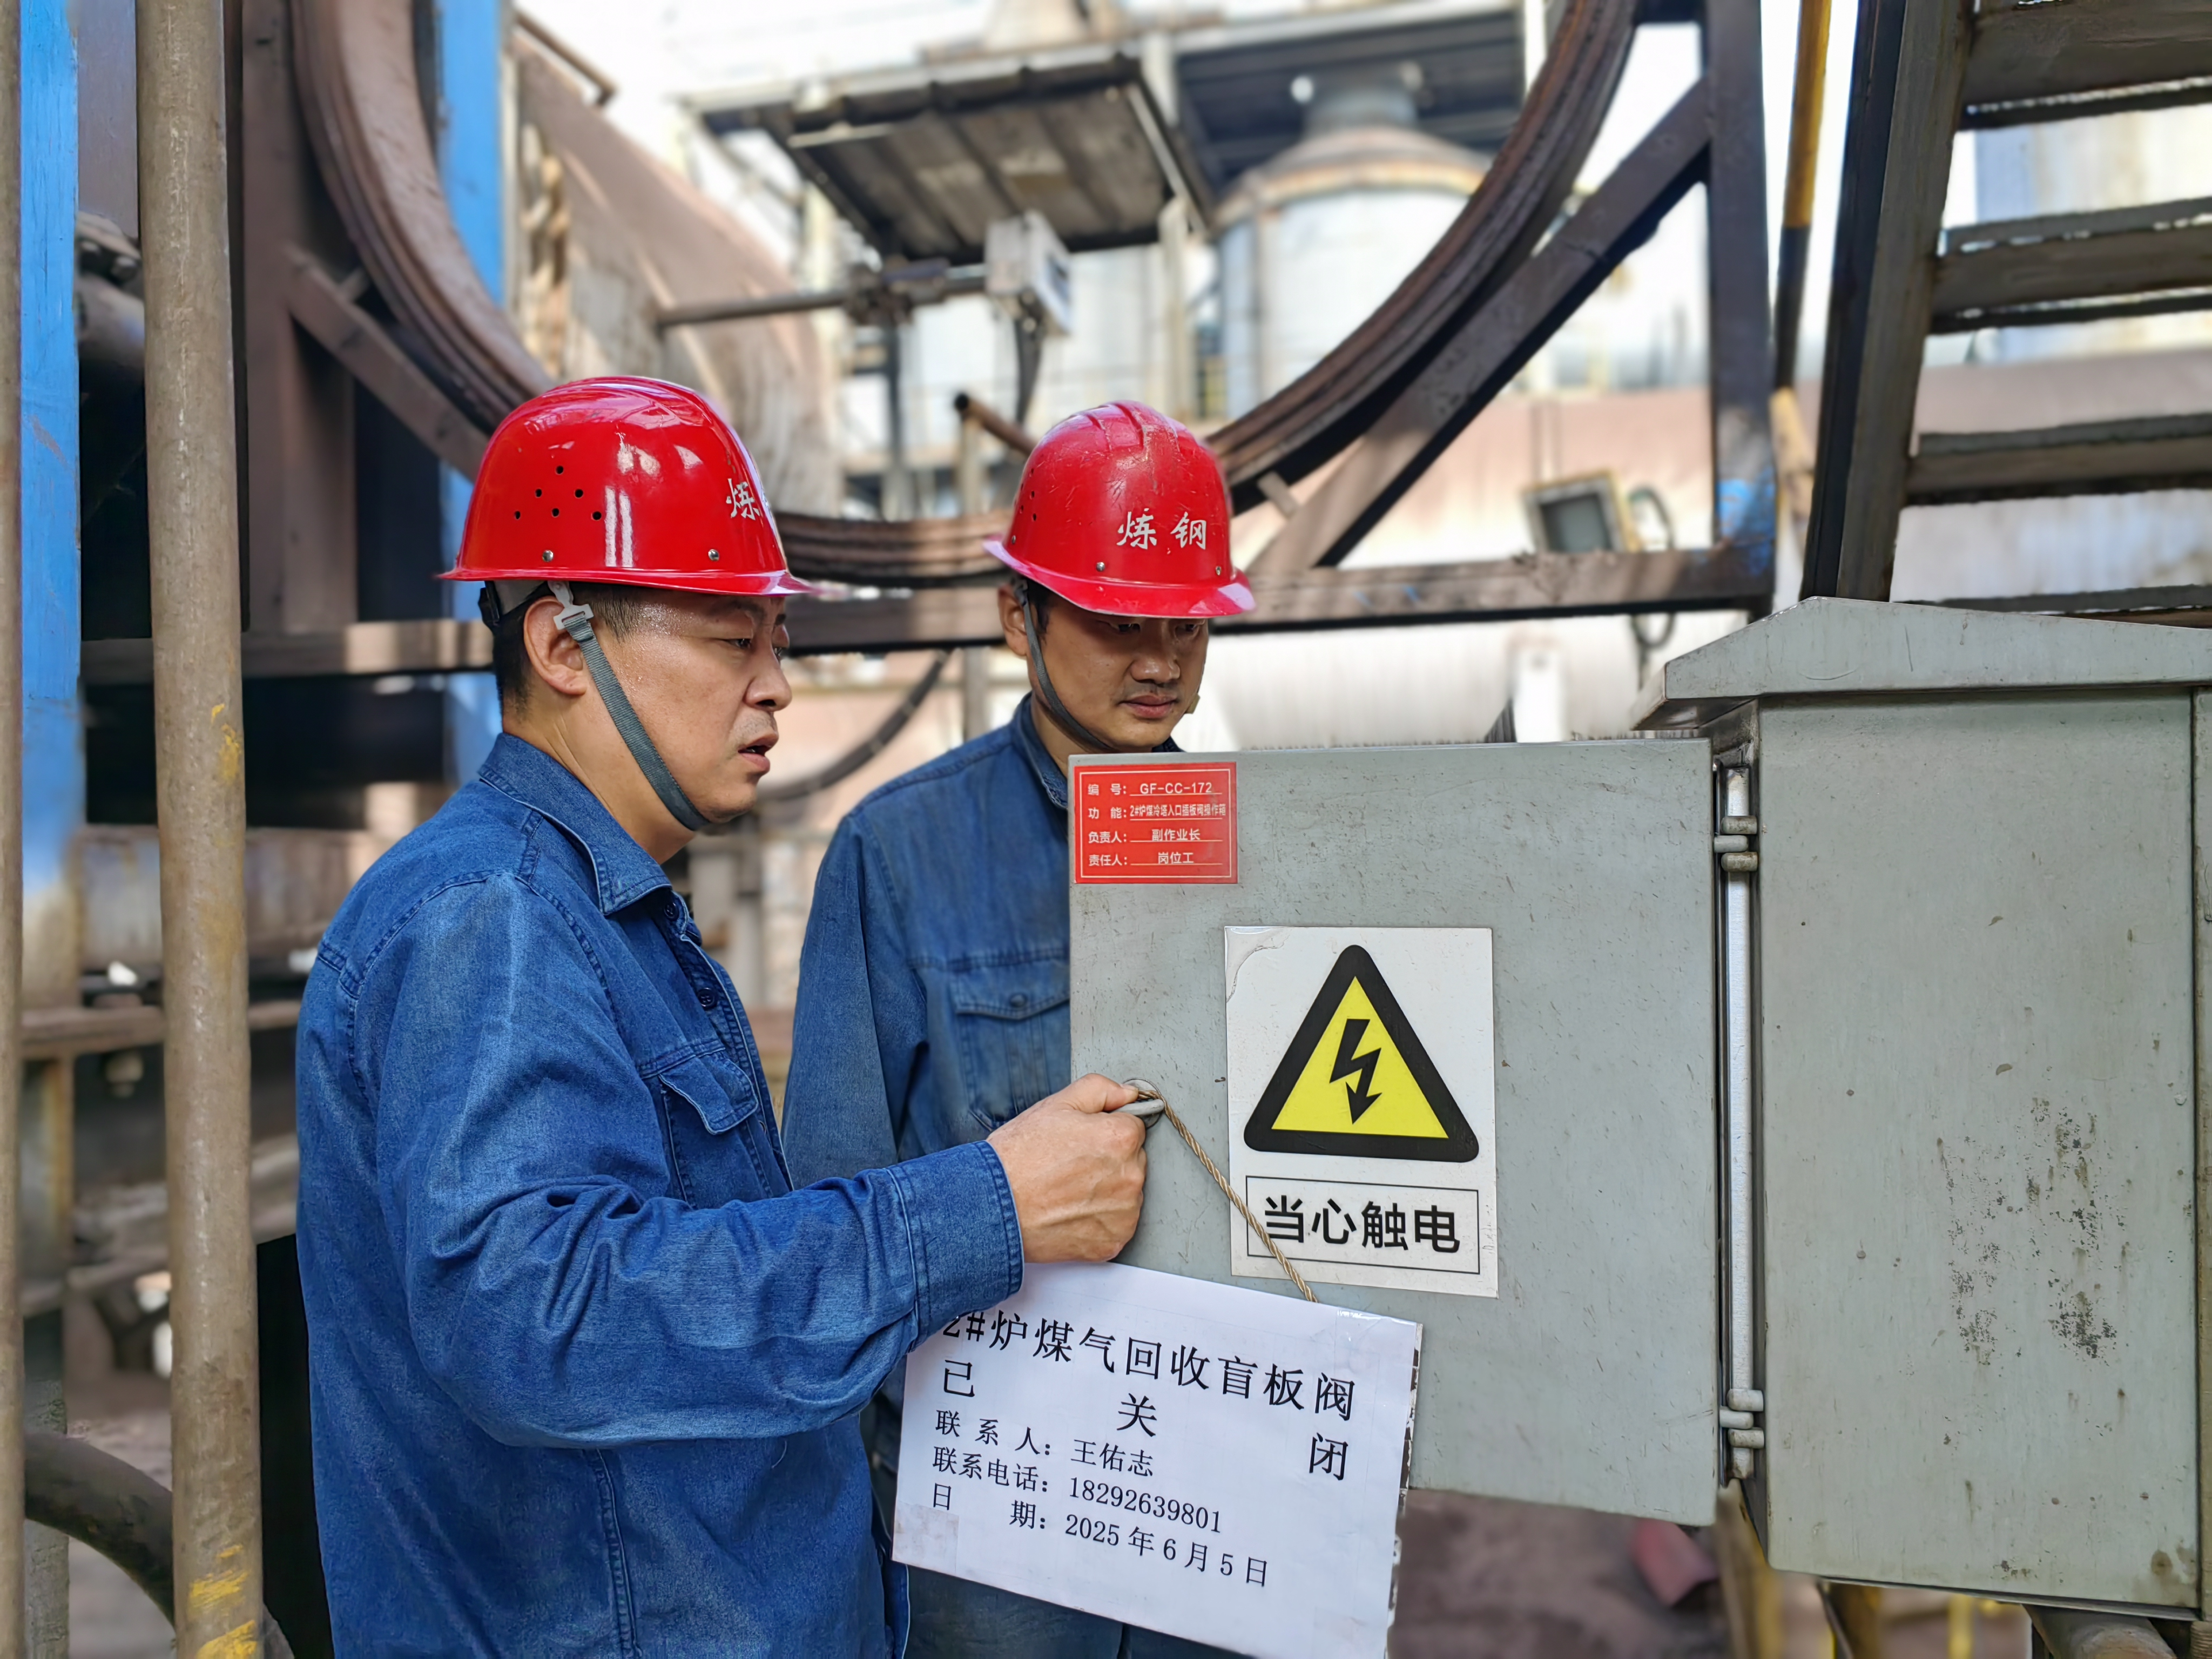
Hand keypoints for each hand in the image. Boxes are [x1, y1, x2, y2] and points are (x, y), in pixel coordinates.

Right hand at [988, 1074, 1147, 1262]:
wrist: (992, 1205)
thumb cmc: (1018, 1157)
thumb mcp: (1056, 1105)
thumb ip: (1101, 1090)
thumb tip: (1128, 1094)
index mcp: (1120, 1138)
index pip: (1133, 1128)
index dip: (1105, 1132)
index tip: (1082, 1142)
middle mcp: (1130, 1177)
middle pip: (1132, 1161)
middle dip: (1109, 1161)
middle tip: (1071, 1166)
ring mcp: (1123, 1213)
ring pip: (1126, 1194)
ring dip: (1107, 1192)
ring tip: (1068, 1190)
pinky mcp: (1112, 1242)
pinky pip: (1116, 1224)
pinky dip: (1099, 1220)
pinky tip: (1071, 1211)